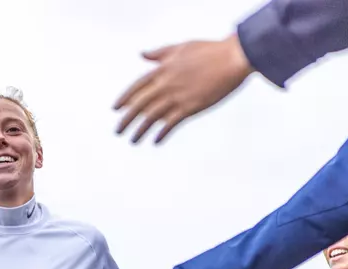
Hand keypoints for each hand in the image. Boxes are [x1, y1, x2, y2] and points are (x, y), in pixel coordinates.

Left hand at [114, 35, 253, 143]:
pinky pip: (170, 123)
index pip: (137, 86)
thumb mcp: (181, 47)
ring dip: (140, 130)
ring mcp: (177, 96)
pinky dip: (162, 133)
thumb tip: (142, 55)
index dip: (125, 98)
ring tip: (133, 140)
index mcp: (163, 68)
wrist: (232, 58)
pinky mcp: (190, 107)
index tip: (115, 109)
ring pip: (151, 116)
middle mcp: (166, 83)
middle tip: (117, 131)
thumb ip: (160, 53)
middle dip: (126, 119)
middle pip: (140, 104)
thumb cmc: (209, 51)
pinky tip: (155, 141)